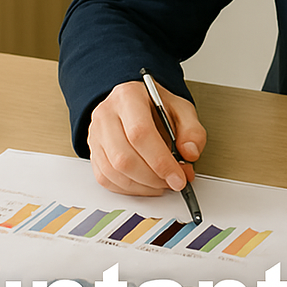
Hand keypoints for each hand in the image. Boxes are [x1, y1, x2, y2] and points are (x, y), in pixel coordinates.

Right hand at [87, 79, 206, 195]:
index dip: (160, 161)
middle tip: (173, 182)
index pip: (140, 133)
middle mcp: (106, 114)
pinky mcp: (93, 152)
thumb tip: (190, 153)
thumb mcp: (182, 110)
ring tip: (162, 182)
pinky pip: (106, 179)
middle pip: (123, 157)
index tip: (178, 177)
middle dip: (153, 178)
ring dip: (143, 186)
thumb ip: (192, 131)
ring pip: (113, 171)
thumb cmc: (157, 107)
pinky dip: (130, 189)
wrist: (137, 103)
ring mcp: (95, 134)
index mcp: (129, 97)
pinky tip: (146, 184)